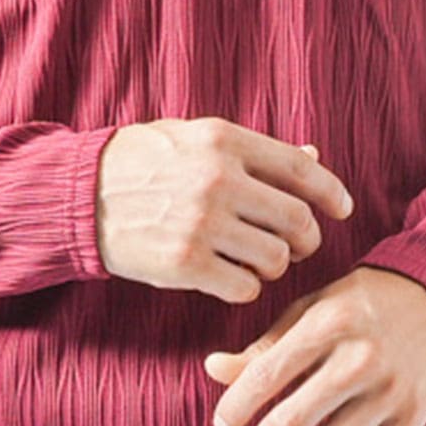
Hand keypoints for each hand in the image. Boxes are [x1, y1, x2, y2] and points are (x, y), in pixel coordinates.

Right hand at [96, 123, 353, 300]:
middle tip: (296, 245)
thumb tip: (313, 158)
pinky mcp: (185, 263)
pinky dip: (244, 287)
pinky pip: (244, 287)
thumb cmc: (145, 161)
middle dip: (306, 238)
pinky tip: (228, 277)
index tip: (342, 209)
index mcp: (225, 141)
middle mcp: (219, 179)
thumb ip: (255, 151)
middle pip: (297, 220)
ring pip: (276, 258)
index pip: (301, 169)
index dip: (332, 192)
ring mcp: (203, 223)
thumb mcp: (198, 138)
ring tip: (256, 260)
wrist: (83, 193)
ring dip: (274, 266)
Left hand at [202, 265, 425, 425]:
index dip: (236, 406)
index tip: (223, 423)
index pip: (266, 374)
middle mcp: (359, 358)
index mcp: (328, 323)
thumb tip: (212, 370)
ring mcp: (389, 392)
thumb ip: (265, 345)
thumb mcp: (311, 310)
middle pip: (293, 421)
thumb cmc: (360, 305)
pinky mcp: (412, 419)